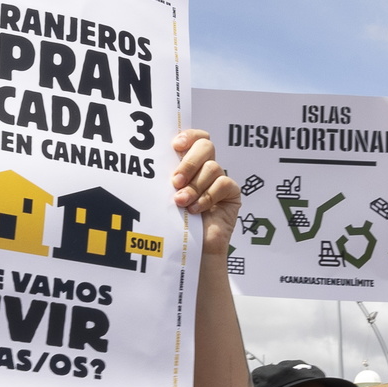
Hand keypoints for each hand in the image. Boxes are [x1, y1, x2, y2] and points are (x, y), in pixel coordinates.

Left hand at [170, 130, 239, 255]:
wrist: (189, 250)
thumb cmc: (174, 222)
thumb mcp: (166, 194)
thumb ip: (167, 176)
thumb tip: (155, 160)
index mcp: (189, 163)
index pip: (195, 137)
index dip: (189, 136)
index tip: (175, 146)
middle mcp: (205, 168)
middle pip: (206, 146)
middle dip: (189, 163)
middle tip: (175, 181)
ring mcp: (220, 180)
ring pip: (212, 167)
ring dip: (194, 186)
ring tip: (181, 202)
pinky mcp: (231, 194)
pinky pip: (222, 184)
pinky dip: (207, 197)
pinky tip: (195, 210)